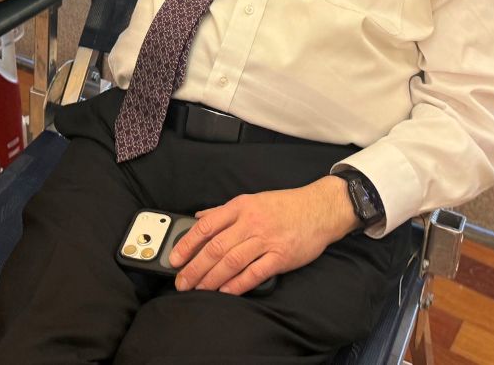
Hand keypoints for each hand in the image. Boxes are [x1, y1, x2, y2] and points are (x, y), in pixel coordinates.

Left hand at [168, 178, 358, 294]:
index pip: (206, 226)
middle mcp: (251, 223)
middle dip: (195, 268)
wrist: (319, 209)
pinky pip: (254, 273)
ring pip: (231, 261)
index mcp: (240, 207)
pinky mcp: (281, 257)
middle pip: (215, 248)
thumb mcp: (251, 200)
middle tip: (181, 282)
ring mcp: (266, 240)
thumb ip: (223, 211)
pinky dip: (237, 284)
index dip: (187, 244)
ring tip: (198, 290)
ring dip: (211, 279)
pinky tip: (224, 292)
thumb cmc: (284, 205)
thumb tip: (198, 217)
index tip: (174, 259)